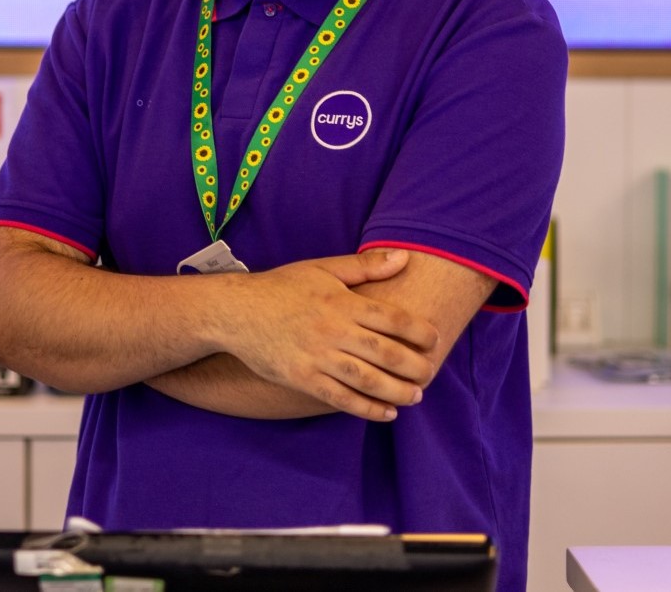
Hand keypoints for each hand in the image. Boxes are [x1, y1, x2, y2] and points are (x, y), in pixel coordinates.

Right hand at [218, 249, 438, 420]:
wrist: (236, 311)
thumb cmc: (281, 287)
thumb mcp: (322, 268)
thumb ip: (364, 266)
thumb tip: (404, 257)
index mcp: (342, 301)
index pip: (394, 319)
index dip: (420, 332)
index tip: (435, 340)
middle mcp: (334, 330)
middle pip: (387, 353)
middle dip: (415, 367)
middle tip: (430, 373)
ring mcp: (318, 357)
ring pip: (368, 380)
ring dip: (397, 392)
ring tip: (414, 396)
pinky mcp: (303, 379)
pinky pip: (341, 399)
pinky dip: (367, 409)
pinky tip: (386, 413)